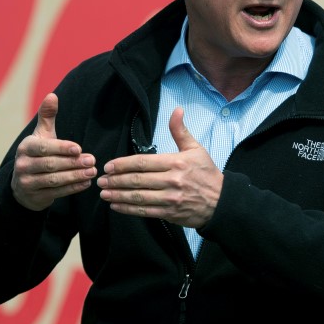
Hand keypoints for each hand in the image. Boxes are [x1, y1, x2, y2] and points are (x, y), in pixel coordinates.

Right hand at [11, 93, 96, 210]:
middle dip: (73, 163)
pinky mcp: (35, 197)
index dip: (61, 148)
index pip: (44, 148)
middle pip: (50, 165)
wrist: (23, 185)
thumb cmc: (38, 154)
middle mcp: (23, 165)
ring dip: (75, 176)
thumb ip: (47, 116)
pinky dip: (73, 188)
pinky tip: (87, 183)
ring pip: (54, 180)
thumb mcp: (41, 135)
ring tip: (93, 172)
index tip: (79, 148)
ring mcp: (27, 183)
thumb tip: (52, 95)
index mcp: (26, 147)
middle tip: (92, 160)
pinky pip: (57, 193)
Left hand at [98, 107, 221, 227]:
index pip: (143, 162)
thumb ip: (180, 131)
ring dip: (118, 194)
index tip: (109, 165)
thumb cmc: (207, 173)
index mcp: (176, 162)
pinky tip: (116, 206)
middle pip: (137, 180)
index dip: (123, 164)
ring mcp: (170, 198)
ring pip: (138, 196)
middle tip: (101, 179)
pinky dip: (128, 209)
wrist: (221, 201)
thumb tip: (176, 110)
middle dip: (115, 179)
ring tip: (104, 192)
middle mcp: (171, 180)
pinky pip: (144, 211)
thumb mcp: (196, 149)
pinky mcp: (169, 213)